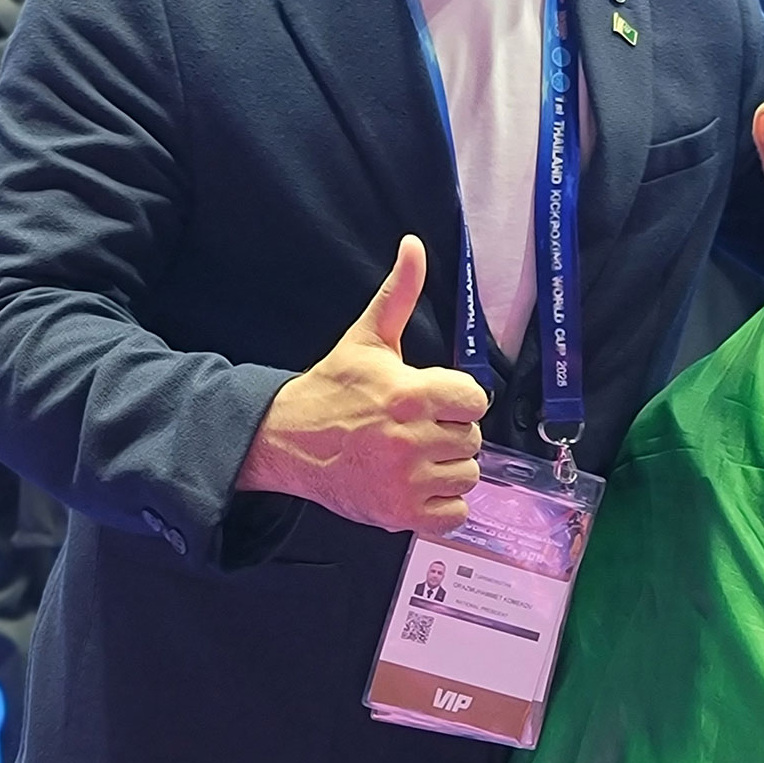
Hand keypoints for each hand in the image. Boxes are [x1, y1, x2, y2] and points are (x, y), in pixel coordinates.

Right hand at [237, 235, 487, 533]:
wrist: (287, 441)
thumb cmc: (332, 390)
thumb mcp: (367, 339)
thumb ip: (398, 294)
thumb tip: (414, 246)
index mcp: (409, 395)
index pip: (476, 400)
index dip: (459, 399)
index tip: (436, 400)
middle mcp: (410, 441)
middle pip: (472, 440)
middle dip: (451, 433)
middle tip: (419, 429)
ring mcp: (405, 482)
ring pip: (467, 476)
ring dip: (449, 469)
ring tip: (418, 457)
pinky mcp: (399, 514)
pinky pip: (454, 516)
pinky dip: (443, 505)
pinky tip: (418, 485)